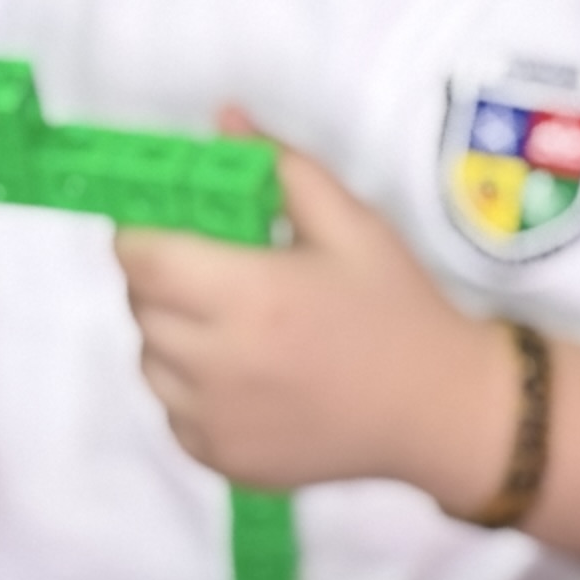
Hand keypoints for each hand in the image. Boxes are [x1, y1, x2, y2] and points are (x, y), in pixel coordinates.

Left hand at [112, 113, 514, 497]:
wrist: (442, 413)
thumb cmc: (401, 312)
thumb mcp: (355, 227)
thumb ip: (282, 169)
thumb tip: (222, 120)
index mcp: (248, 295)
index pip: (138, 256)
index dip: (145, 236)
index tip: (176, 232)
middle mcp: (219, 362)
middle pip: (139, 307)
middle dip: (162, 284)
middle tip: (215, 279)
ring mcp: (215, 419)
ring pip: (149, 363)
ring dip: (173, 340)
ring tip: (232, 333)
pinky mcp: (222, 458)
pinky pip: (174, 414)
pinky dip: (193, 394)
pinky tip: (246, 382)